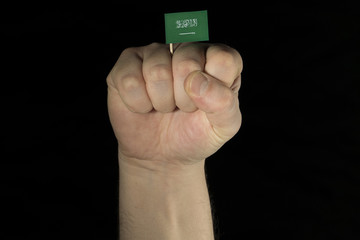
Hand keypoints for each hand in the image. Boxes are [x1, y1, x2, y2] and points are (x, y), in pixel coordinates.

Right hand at [107, 42, 242, 168]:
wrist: (161, 155)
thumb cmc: (194, 135)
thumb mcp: (222, 128)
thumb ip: (223, 104)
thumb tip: (197, 80)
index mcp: (216, 60)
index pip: (223, 59)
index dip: (212, 89)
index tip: (205, 105)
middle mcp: (186, 50)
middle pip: (187, 62)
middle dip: (184, 98)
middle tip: (182, 108)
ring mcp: (155, 54)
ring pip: (157, 71)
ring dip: (161, 101)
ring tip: (163, 106)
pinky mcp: (127, 63)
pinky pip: (129, 79)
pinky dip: (138, 103)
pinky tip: (143, 105)